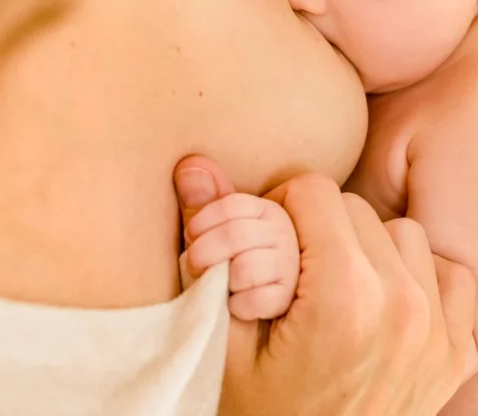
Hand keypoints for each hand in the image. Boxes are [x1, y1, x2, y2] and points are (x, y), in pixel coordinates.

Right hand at [174, 155, 476, 415]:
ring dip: (369, 249)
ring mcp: (439, 332)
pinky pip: (451, 276)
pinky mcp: (458, 354)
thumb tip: (196, 165)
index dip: (278, 207)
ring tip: (334, 287)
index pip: (314, 191)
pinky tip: (384, 305)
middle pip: (355, 208)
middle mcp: (404, 306)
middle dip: (317, 228)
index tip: (265, 242)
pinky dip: (420, 279)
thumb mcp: (220, 343)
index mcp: (344, 298)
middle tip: (291, 270)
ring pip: (404, 234)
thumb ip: (211, 247)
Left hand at [181, 191, 298, 319]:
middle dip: (205, 252)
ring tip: (216, 284)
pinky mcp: (286, 298)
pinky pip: (254, 299)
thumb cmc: (226, 266)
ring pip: (244, 268)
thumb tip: (188, 164)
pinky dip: (237, 305)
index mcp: (266, 210)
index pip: (232, 204)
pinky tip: (235, 304)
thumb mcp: (212, 233)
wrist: (247, 312)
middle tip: (194, 264)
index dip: (202, 220)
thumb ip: (203, 202)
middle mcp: (284, 233)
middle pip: (235, 234)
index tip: (190, 234)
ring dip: (221, 280)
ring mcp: (289, 266)